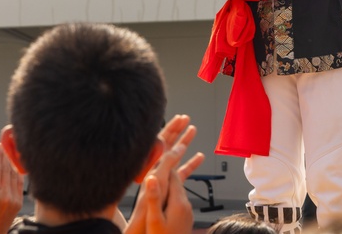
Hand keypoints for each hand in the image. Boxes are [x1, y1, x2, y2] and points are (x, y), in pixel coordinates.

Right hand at [0, 140, 23, 233]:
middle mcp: (6, 196)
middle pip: (7, 170)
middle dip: (5, 156)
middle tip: (4, 144)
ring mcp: (15, 199)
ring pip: (14, 175)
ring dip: (12, 162)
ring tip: (9, 151)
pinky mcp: (19, 202)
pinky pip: (19, 183)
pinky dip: (17, 173)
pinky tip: (15, 165)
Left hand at [125, 115, 203, 233]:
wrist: (143, 226)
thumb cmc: (145, 210)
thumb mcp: (154, 185)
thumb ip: (163, 168)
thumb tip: (173, 151)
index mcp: (151, 167)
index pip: (161, 142)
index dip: (171, 129)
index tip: (180, 120)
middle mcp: (156, 169)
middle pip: (168, 144)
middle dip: (177, 130)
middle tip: (186, 118)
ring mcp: (162, 177)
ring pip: (175, 155)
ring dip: (184, 142)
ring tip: (193, 130)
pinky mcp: (169, 187)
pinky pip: (181, 171)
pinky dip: (191, 163)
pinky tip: (199, 157)